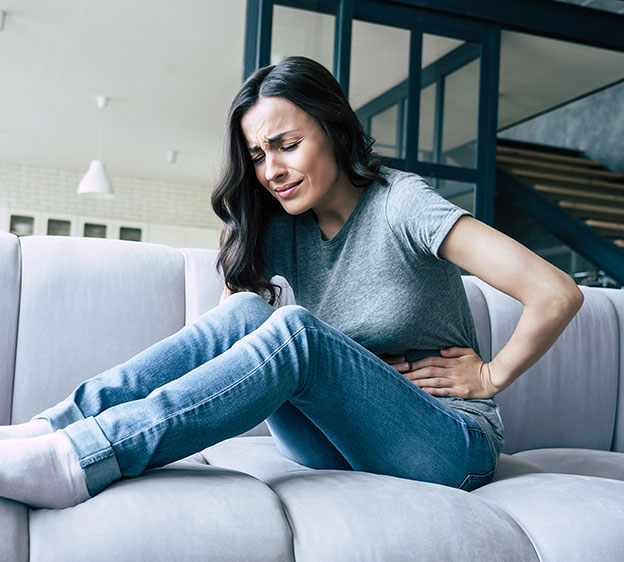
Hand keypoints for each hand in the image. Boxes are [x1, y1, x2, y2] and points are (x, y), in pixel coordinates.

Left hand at [379, 348, 499, 398]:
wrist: (493, 379)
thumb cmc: (479, 365)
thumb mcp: (468, 352)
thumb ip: (454, 350)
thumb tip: (440, 350)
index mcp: (453, 362)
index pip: (432, 360)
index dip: (418, 363)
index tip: (407, 365)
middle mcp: (452, 371)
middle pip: (429, 371)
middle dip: (414, 373)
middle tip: (401, 375)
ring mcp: (456, 382)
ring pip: (434, 381)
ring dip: (420, 382)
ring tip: (407, 383)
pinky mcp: (460, 392)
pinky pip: (443, 391)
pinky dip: (432, 391)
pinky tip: (422, 391)